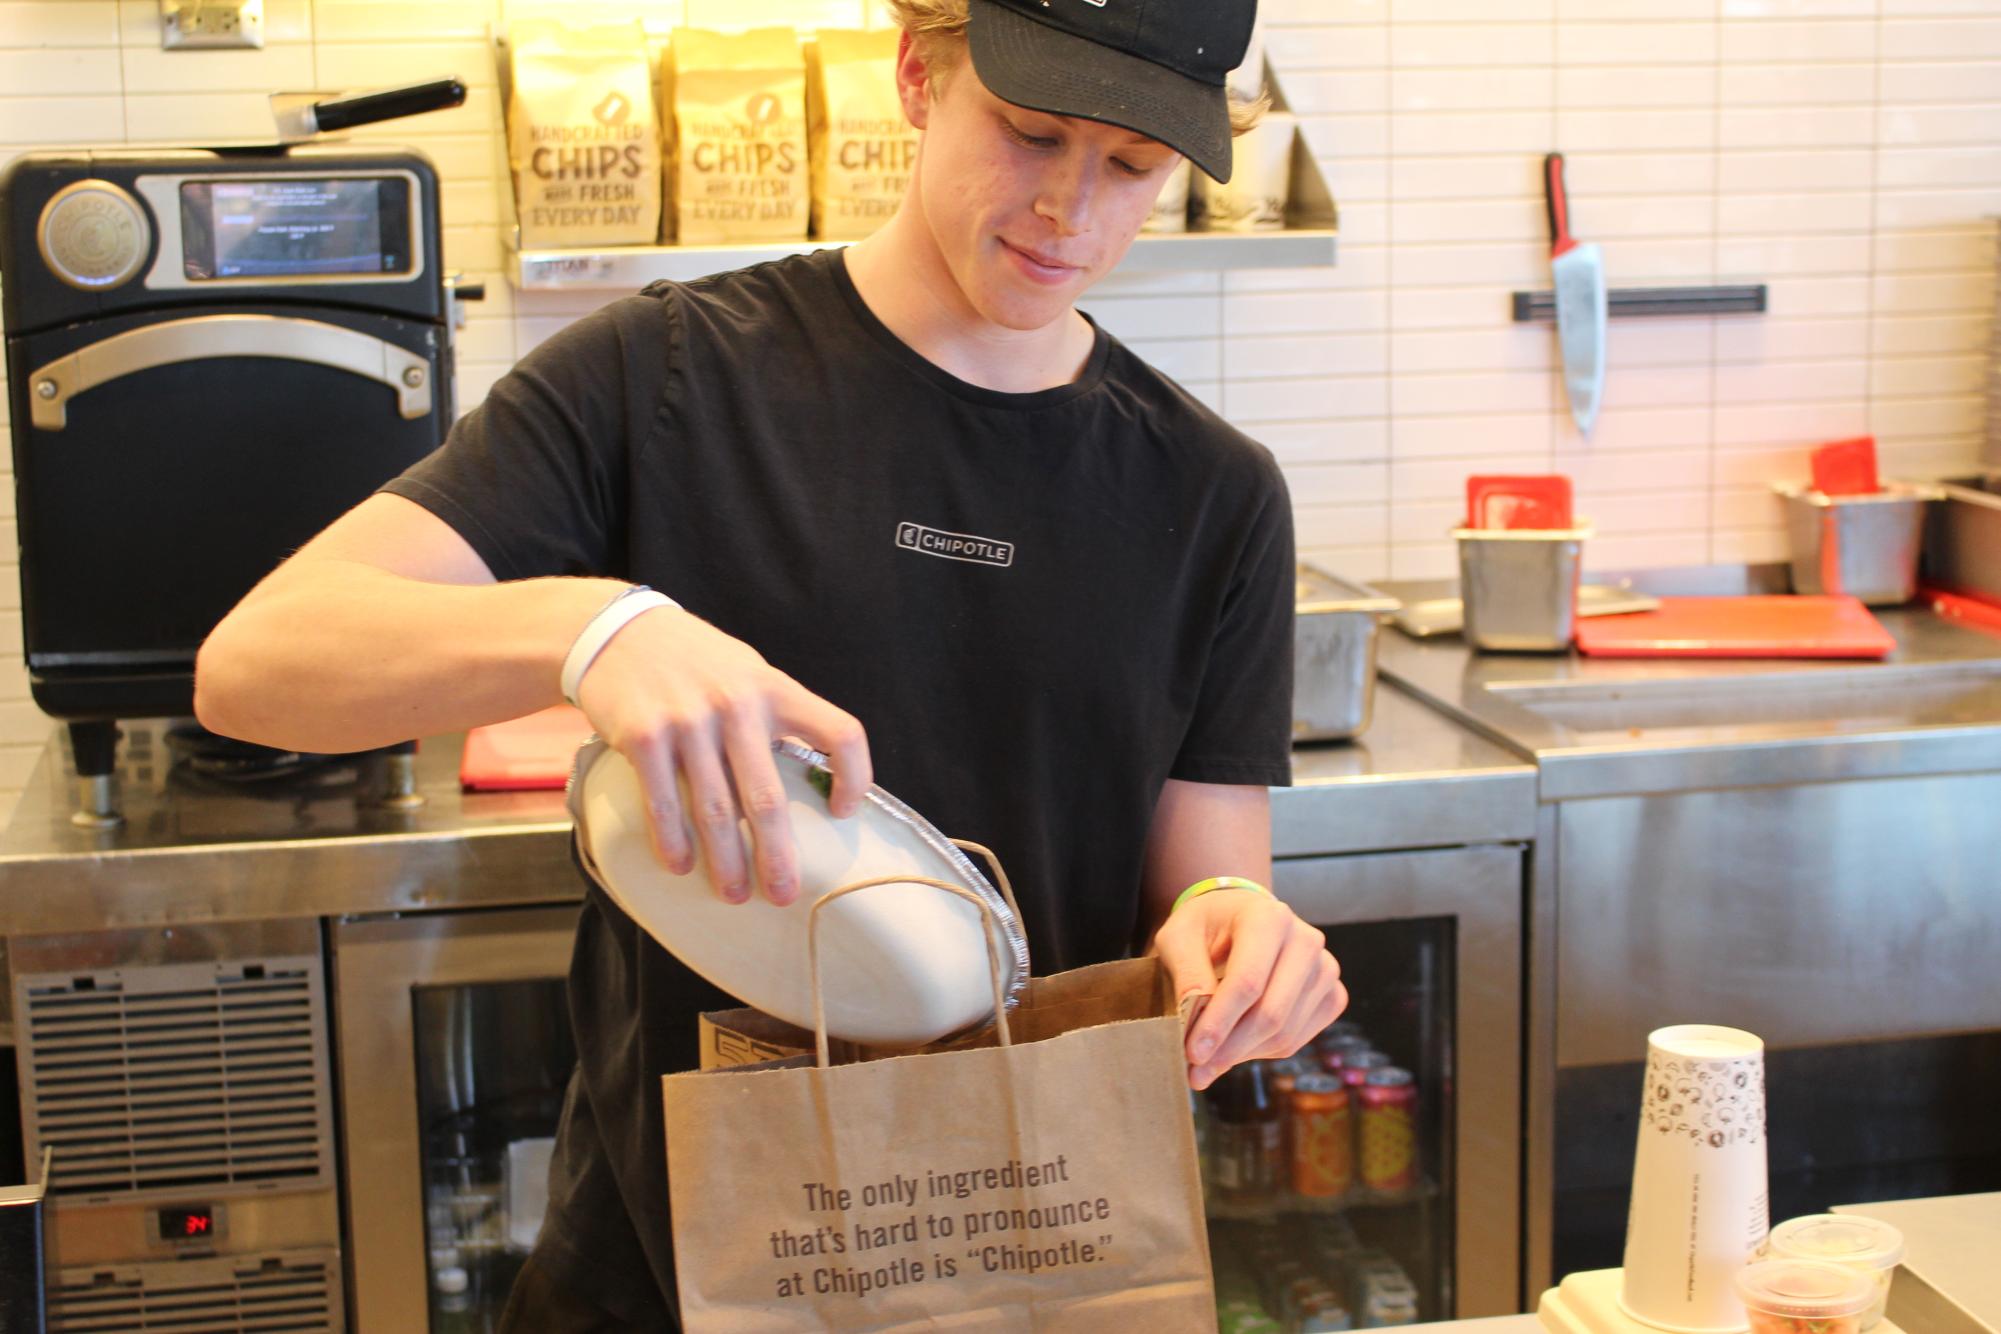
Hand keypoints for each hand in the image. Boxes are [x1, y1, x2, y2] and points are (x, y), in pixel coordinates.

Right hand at [574, 602, 871, 906]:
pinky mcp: (644, 735)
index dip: (854, 776)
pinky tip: (680, 865)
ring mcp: (688, 720)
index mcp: (775, 688)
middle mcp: (736, 704)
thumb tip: (810, 780)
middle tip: (782, 895)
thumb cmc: (696, 662)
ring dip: (724, 861)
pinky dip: (672, 840)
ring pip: (714, 809)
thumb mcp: (748, 673)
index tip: (844, 813)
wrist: (618, 632)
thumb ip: (777, 716)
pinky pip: (663, 801)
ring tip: (733, 894)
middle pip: (767, 796)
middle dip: (776, 855)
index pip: (839, 732)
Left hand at [1151, 889, 1346, 1090]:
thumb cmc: (1205, 927)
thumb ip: (1186, 976)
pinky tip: (1236, 1046)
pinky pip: (1298, 1039)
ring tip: (1209, 1061)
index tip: (1193, 1052)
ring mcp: (1325, 969)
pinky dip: (1263, 1052)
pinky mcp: (1332, 995)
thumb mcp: (1178, 938)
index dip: (1219, 1022)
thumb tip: (1191, 1024)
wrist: (1237, 915)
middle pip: (1271, 1013)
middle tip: (1197, 1070)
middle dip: (1230, 1048)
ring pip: (1285, 1033)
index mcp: (1269, 919)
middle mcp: (1306, 941)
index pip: (1247, 982)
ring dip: (1243, 1055)